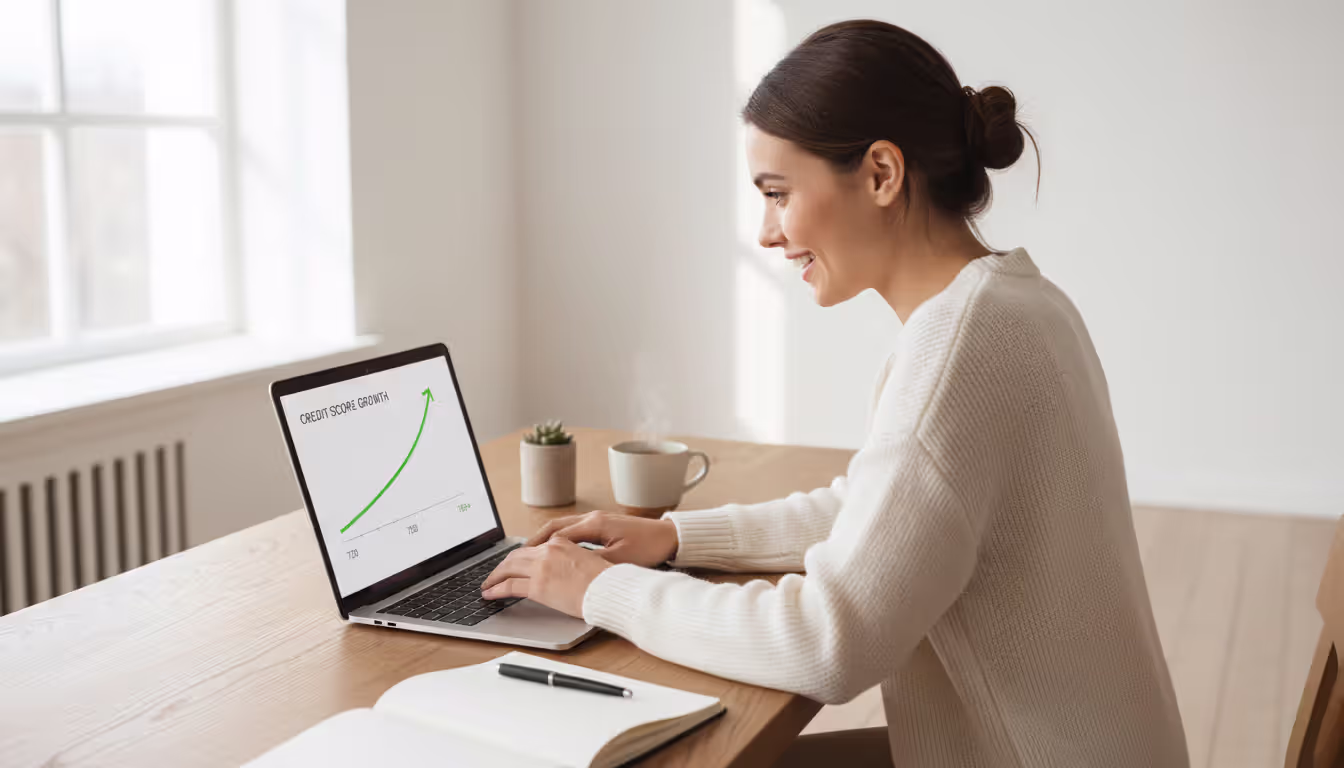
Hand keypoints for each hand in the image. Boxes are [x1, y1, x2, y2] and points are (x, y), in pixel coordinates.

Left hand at [481, 538, 612, 617]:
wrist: (611, 589)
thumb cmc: (607, 581)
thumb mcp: (588, 561)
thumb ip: (570, 560)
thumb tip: (562, 571)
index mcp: (561, 543)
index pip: (532, 548)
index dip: (519, 557)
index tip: (512, 563)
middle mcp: (548, 551)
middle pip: (516, 556)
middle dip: (502, 566)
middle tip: (495, 574)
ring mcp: (541, 567)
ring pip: (508, 568)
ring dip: (495, 576)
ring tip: (488, 585)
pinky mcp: (538, 586)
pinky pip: (509, 586)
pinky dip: (495, 589)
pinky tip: (490, 594)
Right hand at [525, 510, 679, 567]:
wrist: (671, 536)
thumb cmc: (649, 547)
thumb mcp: (620, 560)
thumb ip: (593, 562)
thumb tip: (569, 569)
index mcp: (594, 524)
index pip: (555, 534)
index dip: (536, 548)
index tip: (520, 559)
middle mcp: (592, 518)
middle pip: (554, 527)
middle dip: (533, 542)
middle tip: (516, 556)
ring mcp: (598, 519)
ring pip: (562, 527)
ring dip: (545, 539)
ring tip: (529, 554)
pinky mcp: (604, 524)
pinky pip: (573, 529)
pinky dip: (559, 539)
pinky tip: (555, 550)